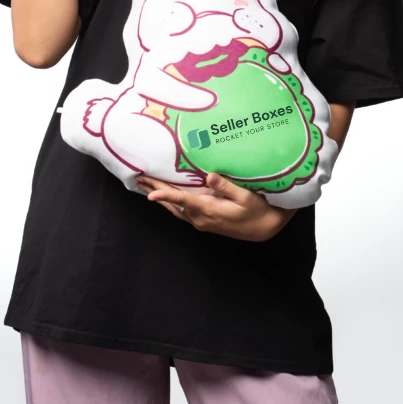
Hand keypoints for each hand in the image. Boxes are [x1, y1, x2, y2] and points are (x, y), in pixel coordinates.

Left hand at [135, 171, 296, 241]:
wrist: (264, 228)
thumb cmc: (256, 210)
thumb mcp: (245, 197)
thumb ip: (226, 186)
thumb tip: (209, 176)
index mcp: (209, 210)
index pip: (183, 201)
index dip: (166, 195)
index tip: (150, 192)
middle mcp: (200, 218)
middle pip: (173, 204)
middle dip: (155, 190)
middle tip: (138, 178)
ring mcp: (201, 221)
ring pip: (174, 209)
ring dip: (159, 197)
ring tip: (144, 185)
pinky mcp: (204, 220)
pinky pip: (181, 211)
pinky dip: (169, 202)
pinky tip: (164, 196)